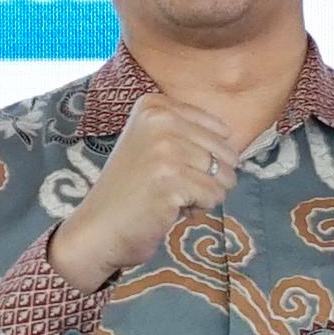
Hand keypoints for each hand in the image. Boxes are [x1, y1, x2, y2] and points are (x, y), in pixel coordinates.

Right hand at [47, 95, 244, 292]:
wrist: (98, 229)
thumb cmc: (132, 191)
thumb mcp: (154, 144)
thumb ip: (189, 133)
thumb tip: (235, 143)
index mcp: (155, 106)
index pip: (219, 130)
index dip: (205, 158)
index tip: (171, 167)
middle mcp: (159, 120)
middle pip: (225, 152)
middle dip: (208, 178)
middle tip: (172, 186)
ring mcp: (165, 149)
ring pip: (224, 175)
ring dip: (204, 194)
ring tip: (171, 197)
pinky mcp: (171, 180)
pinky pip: (214, 197)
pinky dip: (198, 209)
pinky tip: (170, 209)